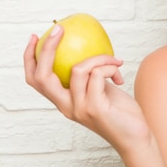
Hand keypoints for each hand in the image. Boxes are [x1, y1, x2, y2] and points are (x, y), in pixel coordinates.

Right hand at [24, 25, 150, 152]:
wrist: (136, 137)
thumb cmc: (120, 111)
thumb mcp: (101, 88)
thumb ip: (90, 74)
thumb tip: (86, 45)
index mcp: (63, 101)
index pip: (36, 80)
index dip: (30, 58)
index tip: (34, 37)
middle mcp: (66, 107)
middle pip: (43, 77)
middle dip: (47, 49)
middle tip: (59, 29)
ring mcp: (78, 109)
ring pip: (78, 69)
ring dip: (99, 58)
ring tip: (115, 62)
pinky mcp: (94, 108)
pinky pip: (98, 75)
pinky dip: (109, 67)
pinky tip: (119, 74)